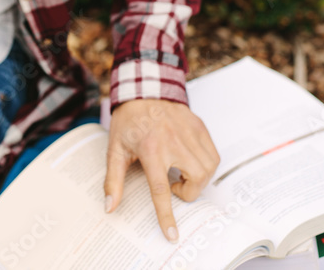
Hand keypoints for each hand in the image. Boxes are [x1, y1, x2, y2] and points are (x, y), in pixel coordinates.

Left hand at [103, 99, 219, 242]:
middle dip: (189, 192)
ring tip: (182, 173)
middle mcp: (174, 141)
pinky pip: (214, 155)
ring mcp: (190, 133)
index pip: (161, 189)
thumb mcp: (115, 149)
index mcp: (151, 149)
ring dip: (199, 180)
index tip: (172, 234)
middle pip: (196, 179)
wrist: (145, 89)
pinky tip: (191, 162)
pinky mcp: (200, 127)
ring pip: (209, 168)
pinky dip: (207, 165)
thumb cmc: (129, 121)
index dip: (166, 215)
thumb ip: (113, 180)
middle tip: (174, 185)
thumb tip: (110, 206)